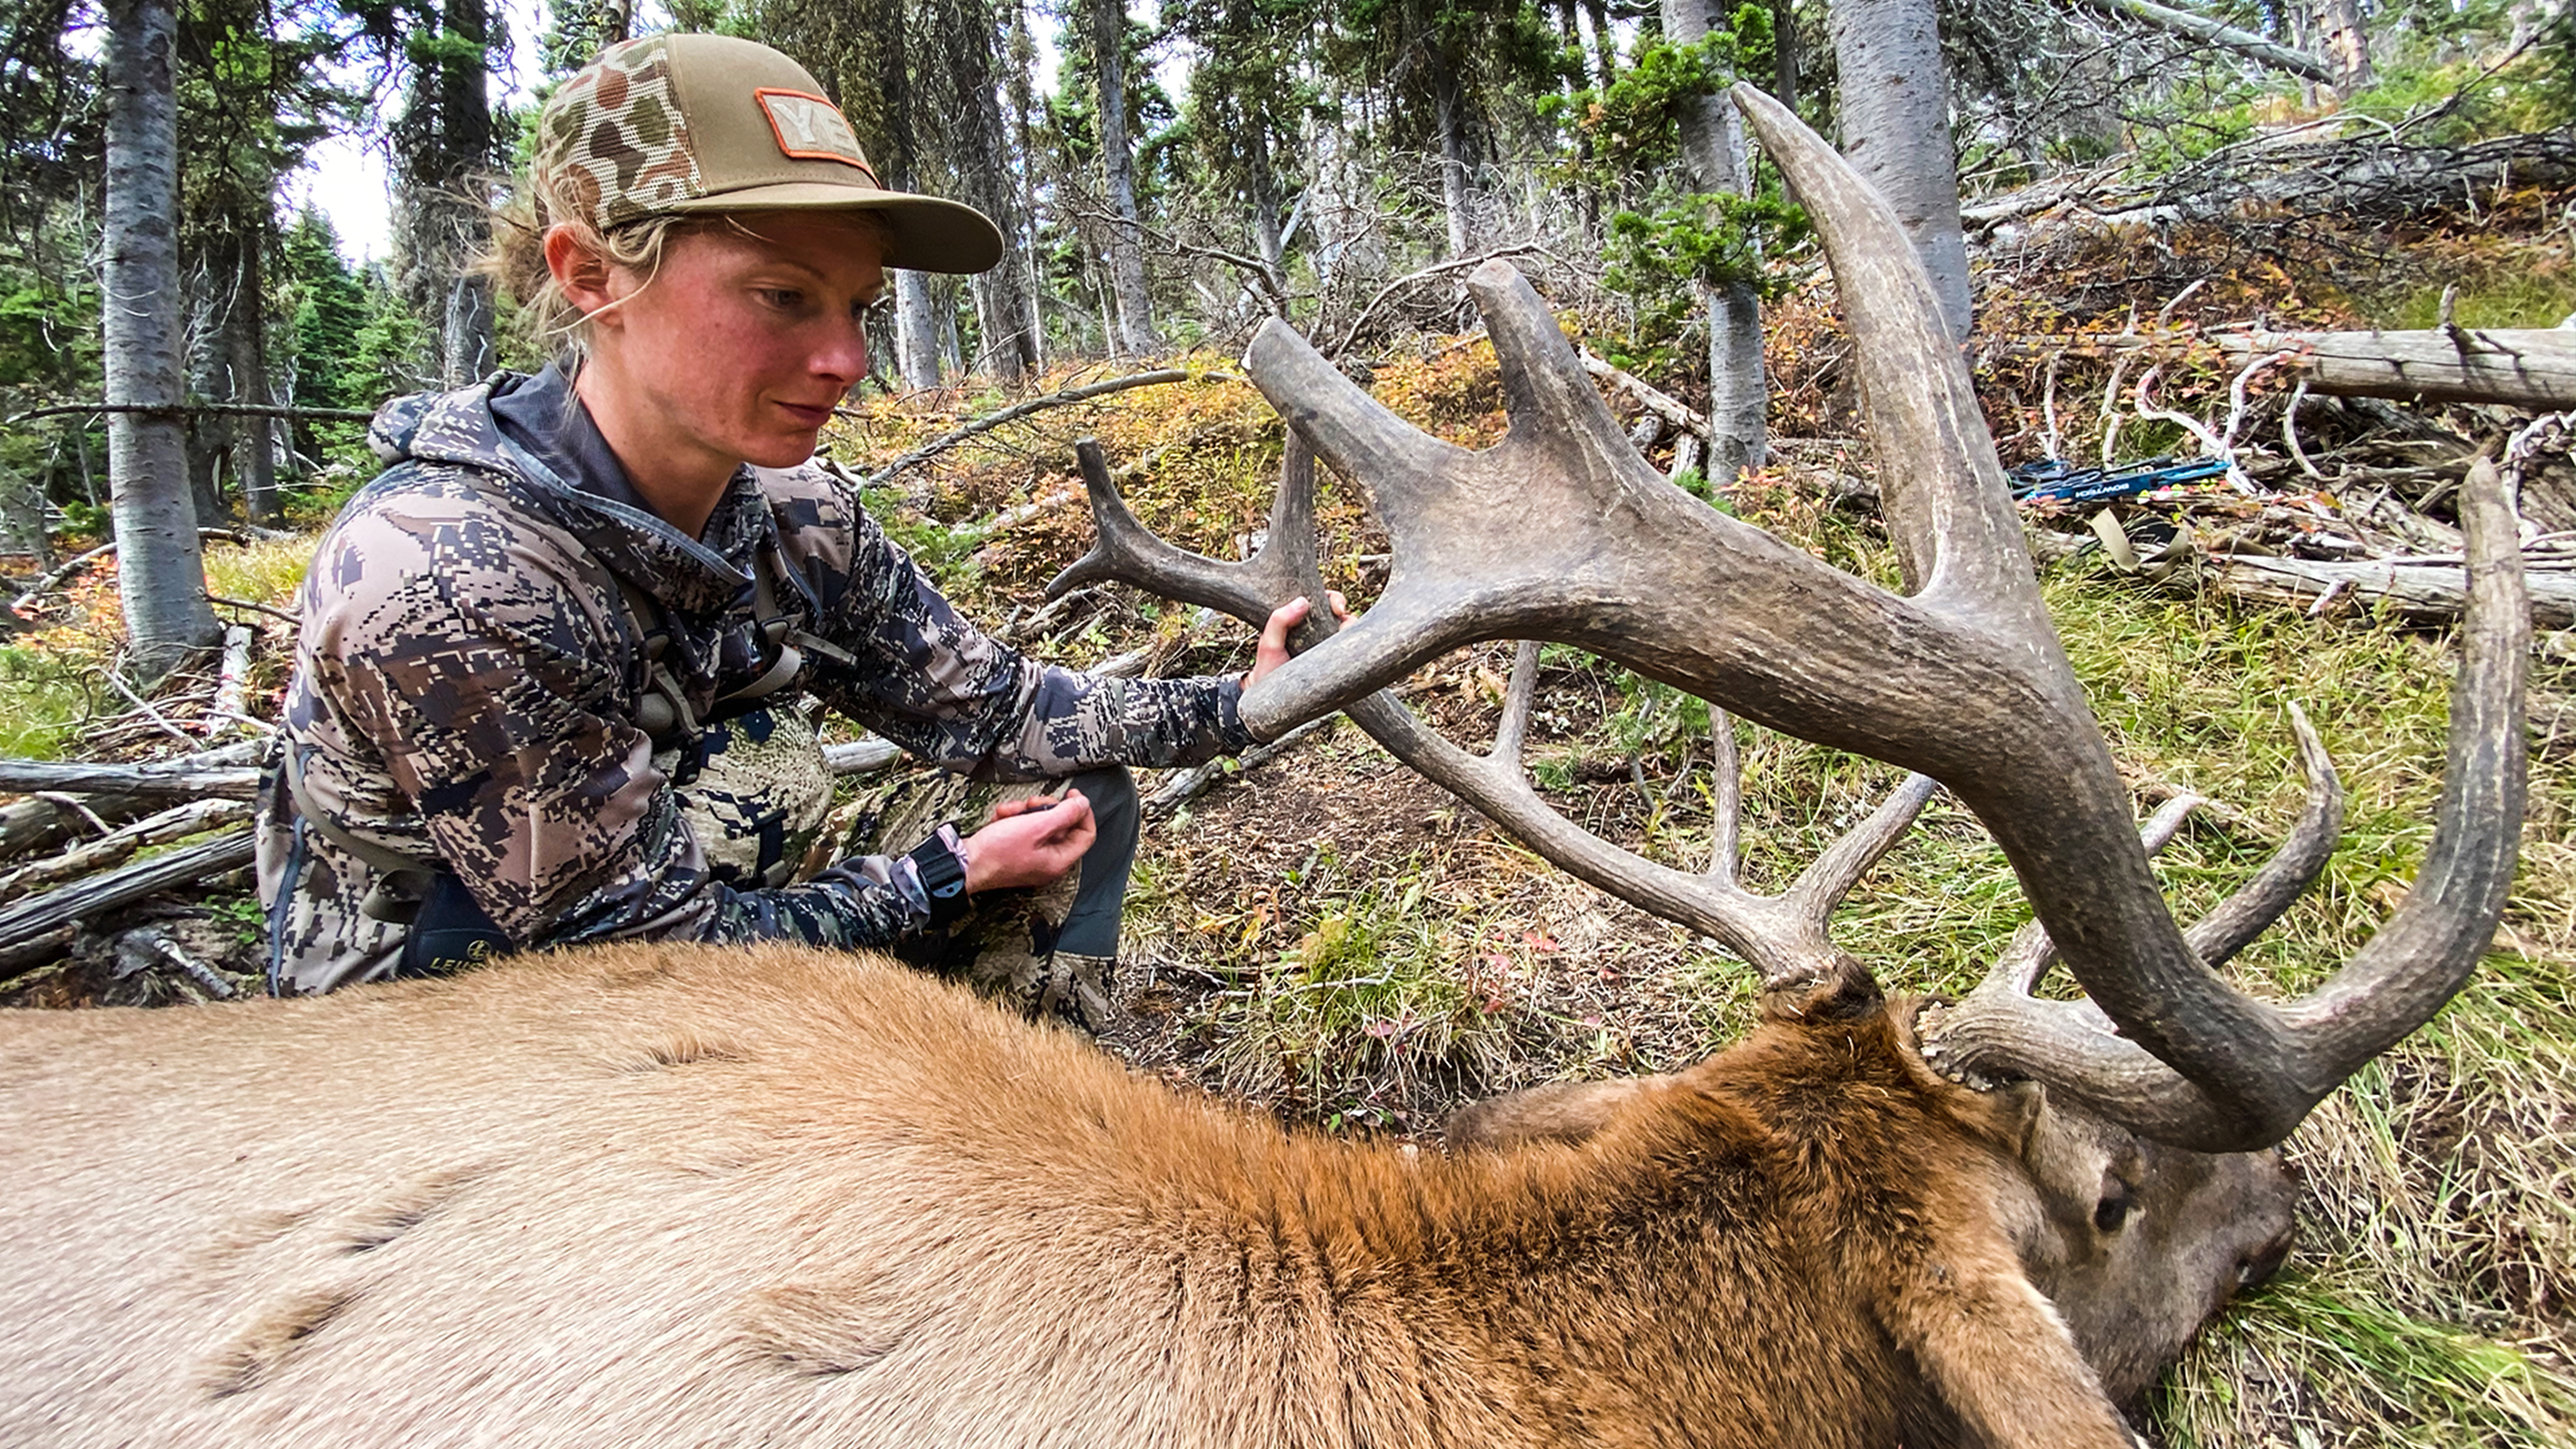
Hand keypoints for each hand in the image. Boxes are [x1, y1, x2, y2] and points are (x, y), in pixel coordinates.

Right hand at [961, 790, 1096, 892]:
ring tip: (1010, 813)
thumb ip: (1064, 813)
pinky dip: (1012, 819)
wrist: (964, 862)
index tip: (1072, 796)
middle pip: (1061, 825)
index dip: (1082, 812)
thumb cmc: (996, 852)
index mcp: (1059, 861)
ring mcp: (1031, 856)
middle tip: (1032, 804)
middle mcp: (1048, 861)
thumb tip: (1083, 804)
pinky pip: (1022, 828)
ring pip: (1039, 823)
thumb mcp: (1036, 826)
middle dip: (1044, 808)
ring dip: (1024, 812)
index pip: (1086, 834)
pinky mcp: (1015, 850)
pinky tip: (1001, 819)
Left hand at [1248, 592, 1352, 687]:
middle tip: (1343, 620)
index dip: (1334, 599)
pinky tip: (1352, 652)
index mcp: (1301, 621)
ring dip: (1353, 630)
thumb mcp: (1268, 644)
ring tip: (1344, 638)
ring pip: (1349, 632)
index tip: (1337, 607)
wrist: (1271, 702)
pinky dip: (1357, 648)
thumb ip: (1279, 621)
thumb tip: (1303, 601)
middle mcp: (1317, 632)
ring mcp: (1327, 648)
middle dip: (1347, 613)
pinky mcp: (1335, 665)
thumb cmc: (1268, 670)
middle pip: (1341, 614)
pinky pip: (1351, 653)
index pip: (1322, 601)